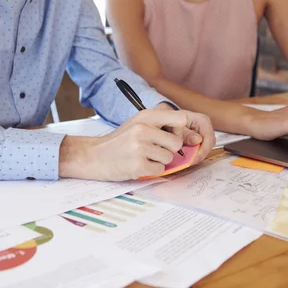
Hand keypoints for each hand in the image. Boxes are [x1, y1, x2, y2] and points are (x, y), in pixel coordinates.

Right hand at [58, 109, 214, 180]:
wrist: (94, 156)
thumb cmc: (120, 141)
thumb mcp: (138, 123)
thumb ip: (162, 125)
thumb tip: (193, 136)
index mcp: (146, 116)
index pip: (182, 118)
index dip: (185, 130)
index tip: (178, 137)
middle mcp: (143, 129)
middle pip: (177, 142)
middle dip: (169, 150)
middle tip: (153, 150)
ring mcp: (139, 147)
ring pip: (169, 158)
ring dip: (160, 161)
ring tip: (144, 157)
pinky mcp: (137, 165)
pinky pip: (160, 170)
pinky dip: (152, 170)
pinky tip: (139, 165)